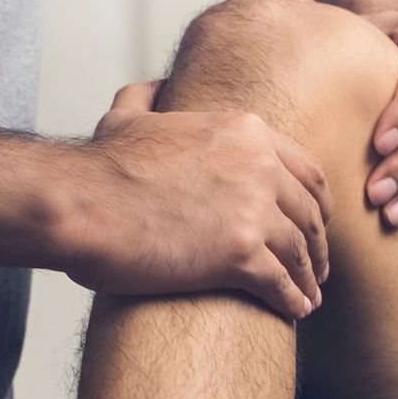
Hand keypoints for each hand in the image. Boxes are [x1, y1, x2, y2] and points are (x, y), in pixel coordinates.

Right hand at [57, 81, 331, 315]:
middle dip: (318, 243)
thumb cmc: (97, 167)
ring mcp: (254, 210)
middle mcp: (259, 167)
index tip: (317, 223)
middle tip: (317, 267)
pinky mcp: (241, 254)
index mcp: (244, 132)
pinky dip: (292, 300)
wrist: (79, 204)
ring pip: (299, 251)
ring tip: (308, 296)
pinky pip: (282, 283)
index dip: (317, 202)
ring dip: (308, 278)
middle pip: (309, 213)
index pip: (305, 170)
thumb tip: (158, 86)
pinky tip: (295, 311)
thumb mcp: (127, 114)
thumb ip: (151, 97)